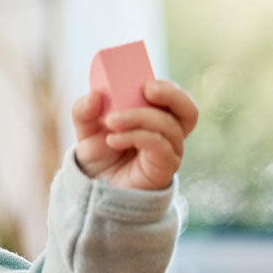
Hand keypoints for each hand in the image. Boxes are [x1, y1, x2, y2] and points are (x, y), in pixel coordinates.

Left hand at [72, 79, 197, 189]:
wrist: (95, 190)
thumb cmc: (98, 158)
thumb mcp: (85, 131)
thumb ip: (84, 111)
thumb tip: (94, 94)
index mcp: (156, 117)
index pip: (174, 97)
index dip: (166, 87)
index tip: (145, 81)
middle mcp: (168, 133)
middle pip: (189, 110)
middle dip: (172, 95)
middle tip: (146, 90)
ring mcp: (168, 151)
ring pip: (169, 125)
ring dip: (139, 117)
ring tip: (110, 122)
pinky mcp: (164, 167)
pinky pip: (159, 145)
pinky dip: (136, 136)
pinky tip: (113, 139)